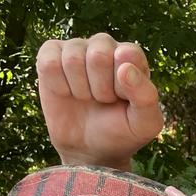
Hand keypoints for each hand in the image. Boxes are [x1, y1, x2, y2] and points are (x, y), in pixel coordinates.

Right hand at [36, 33, 163, 169]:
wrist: (89, 149)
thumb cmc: (122, 131)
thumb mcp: (145, 123)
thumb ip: (146, 96)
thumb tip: (125, 68)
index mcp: (132, 56)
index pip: (128, 54)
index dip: (123, 84)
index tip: (122, 99)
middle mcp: (104, 46)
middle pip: (98, 55)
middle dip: (100, 88)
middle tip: (103, 100)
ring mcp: (76, 48)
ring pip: (72, 58)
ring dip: (79, 89)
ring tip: (86, 98)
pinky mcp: (51, 56)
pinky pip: (49, 62)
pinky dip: (58, 85)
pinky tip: (66, 93)